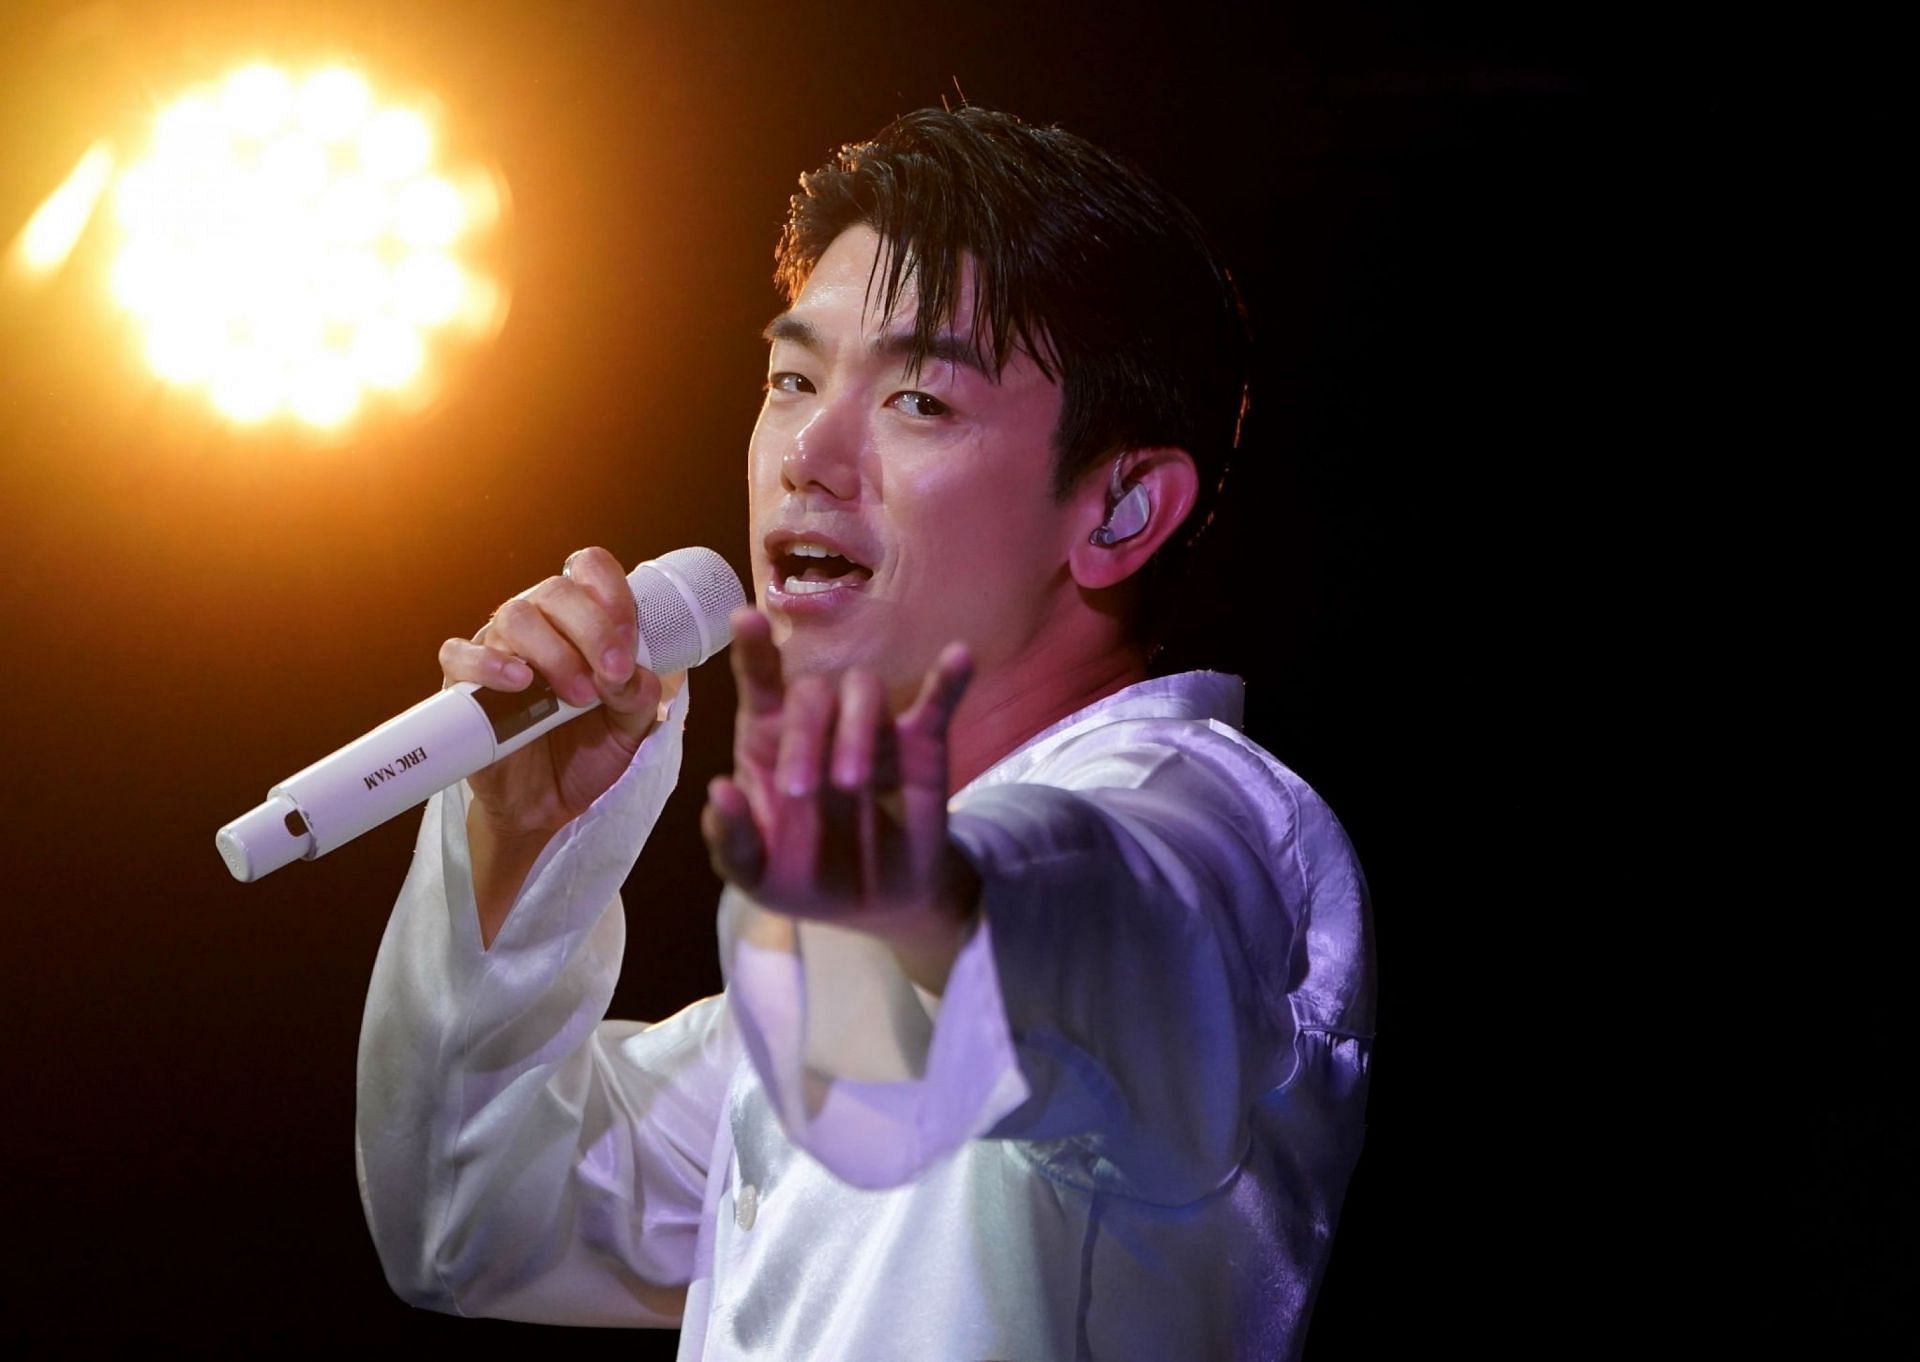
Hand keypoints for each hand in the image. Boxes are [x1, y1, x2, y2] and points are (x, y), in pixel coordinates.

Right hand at [438, 547, 664, 842]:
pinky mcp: (463, 685)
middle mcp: (538, 625)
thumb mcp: (630, 730)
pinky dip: (487, 663)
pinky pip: (459, 654)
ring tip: (578, 697)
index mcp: (580, 622)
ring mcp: (497, 650)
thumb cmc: (585, 754)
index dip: (613, 594)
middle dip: (593, 629)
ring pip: (514, 617)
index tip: (631, 642)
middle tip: (614, 674)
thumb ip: (640, 698)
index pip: (590, 571)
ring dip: (553, 653)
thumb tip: (634, 676)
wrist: (546, 806)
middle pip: (556, 591)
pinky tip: (519, 684)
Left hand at [701, 609, 979, 990]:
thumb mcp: (752, 873)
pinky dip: (949, 679)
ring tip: (849, 782)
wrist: (869, 903)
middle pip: (810, 691)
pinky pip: (937, 702)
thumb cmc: (799, 873)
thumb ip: (731, 838)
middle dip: (802, 736)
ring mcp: (872, 728)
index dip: (754, 649)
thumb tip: (720, 789)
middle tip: (801, 792)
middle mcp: (819, 722)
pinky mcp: (920, 746)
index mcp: (769, 739)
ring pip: (864, 689)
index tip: (745, 618)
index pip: (759, 680)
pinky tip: (959, 655)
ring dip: (854, 728)